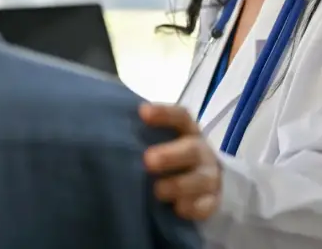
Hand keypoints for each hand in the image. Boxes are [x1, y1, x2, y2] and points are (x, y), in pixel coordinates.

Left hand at [140, 102, 221, 220]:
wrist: (201, 185)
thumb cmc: (171, 159)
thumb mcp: (160, 143)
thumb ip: (143, 137)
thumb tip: (109, 130)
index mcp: (187, 132)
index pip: (180, 117)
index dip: (164, 113)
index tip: (143, 113)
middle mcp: (201, 152)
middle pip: (192, 149)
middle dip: (171, 155)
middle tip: (148, 160)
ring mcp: (209, 177)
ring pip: (200, 179)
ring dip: (179, 184)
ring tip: (158, 191)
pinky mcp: (212, 201)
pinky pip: (206, 205)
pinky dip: (193, 207)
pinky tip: (178, 209)